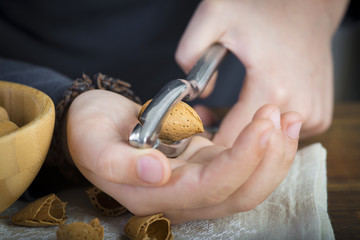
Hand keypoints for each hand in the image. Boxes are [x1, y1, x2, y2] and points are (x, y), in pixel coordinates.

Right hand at [66, 90, 301, 223]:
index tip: (262, 126)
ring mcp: (195, 180)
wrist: (93, 123)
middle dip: (267, 160)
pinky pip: (242, 163)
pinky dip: (263, 145)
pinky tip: (276, 123)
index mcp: (152, 195)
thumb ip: (116, 163)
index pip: (209, 189)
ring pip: (247, 182)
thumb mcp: (91, 142)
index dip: (240, 162)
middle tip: (279, 117)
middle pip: (239, 195)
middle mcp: (179, 196)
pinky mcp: (203, 163)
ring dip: (274, 154)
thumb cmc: (89, 130)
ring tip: (288, 118)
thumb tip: (153, 173)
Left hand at [176, 0, 347, 144]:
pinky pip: (285, 137)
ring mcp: (312, 115)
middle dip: (225, 137)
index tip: (198, 126)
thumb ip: (189, 52)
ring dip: (249, 135)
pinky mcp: (319, 116)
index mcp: (271, 87)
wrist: (308, 7)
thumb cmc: (264, 10)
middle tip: (210, 115)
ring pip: (267, 146)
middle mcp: (298, 107)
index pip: (231, 143)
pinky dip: (270, 130)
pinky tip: (261, 105)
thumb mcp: (214, 16)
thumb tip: (200, 93)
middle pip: (250, 150)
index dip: (207, 139)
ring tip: (237, 105)